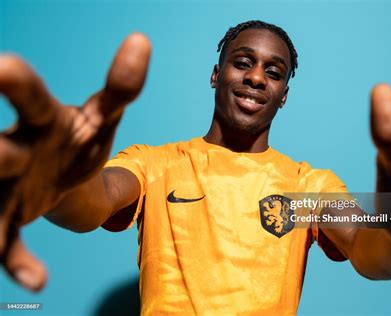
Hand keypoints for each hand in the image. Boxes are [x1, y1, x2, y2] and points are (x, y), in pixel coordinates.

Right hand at [0, 33, 150, 290]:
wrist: (63, 174)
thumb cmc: (77, 138)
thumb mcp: (103, 114)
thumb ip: (123, 84)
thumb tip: (142, 40)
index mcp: (41, 120)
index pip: (28, 97)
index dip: (15, 82)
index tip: (2, 64)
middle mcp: (16, 150)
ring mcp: (9, 187)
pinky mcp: (11, 218)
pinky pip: (9, 244)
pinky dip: (18, 262)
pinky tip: (38, 281)